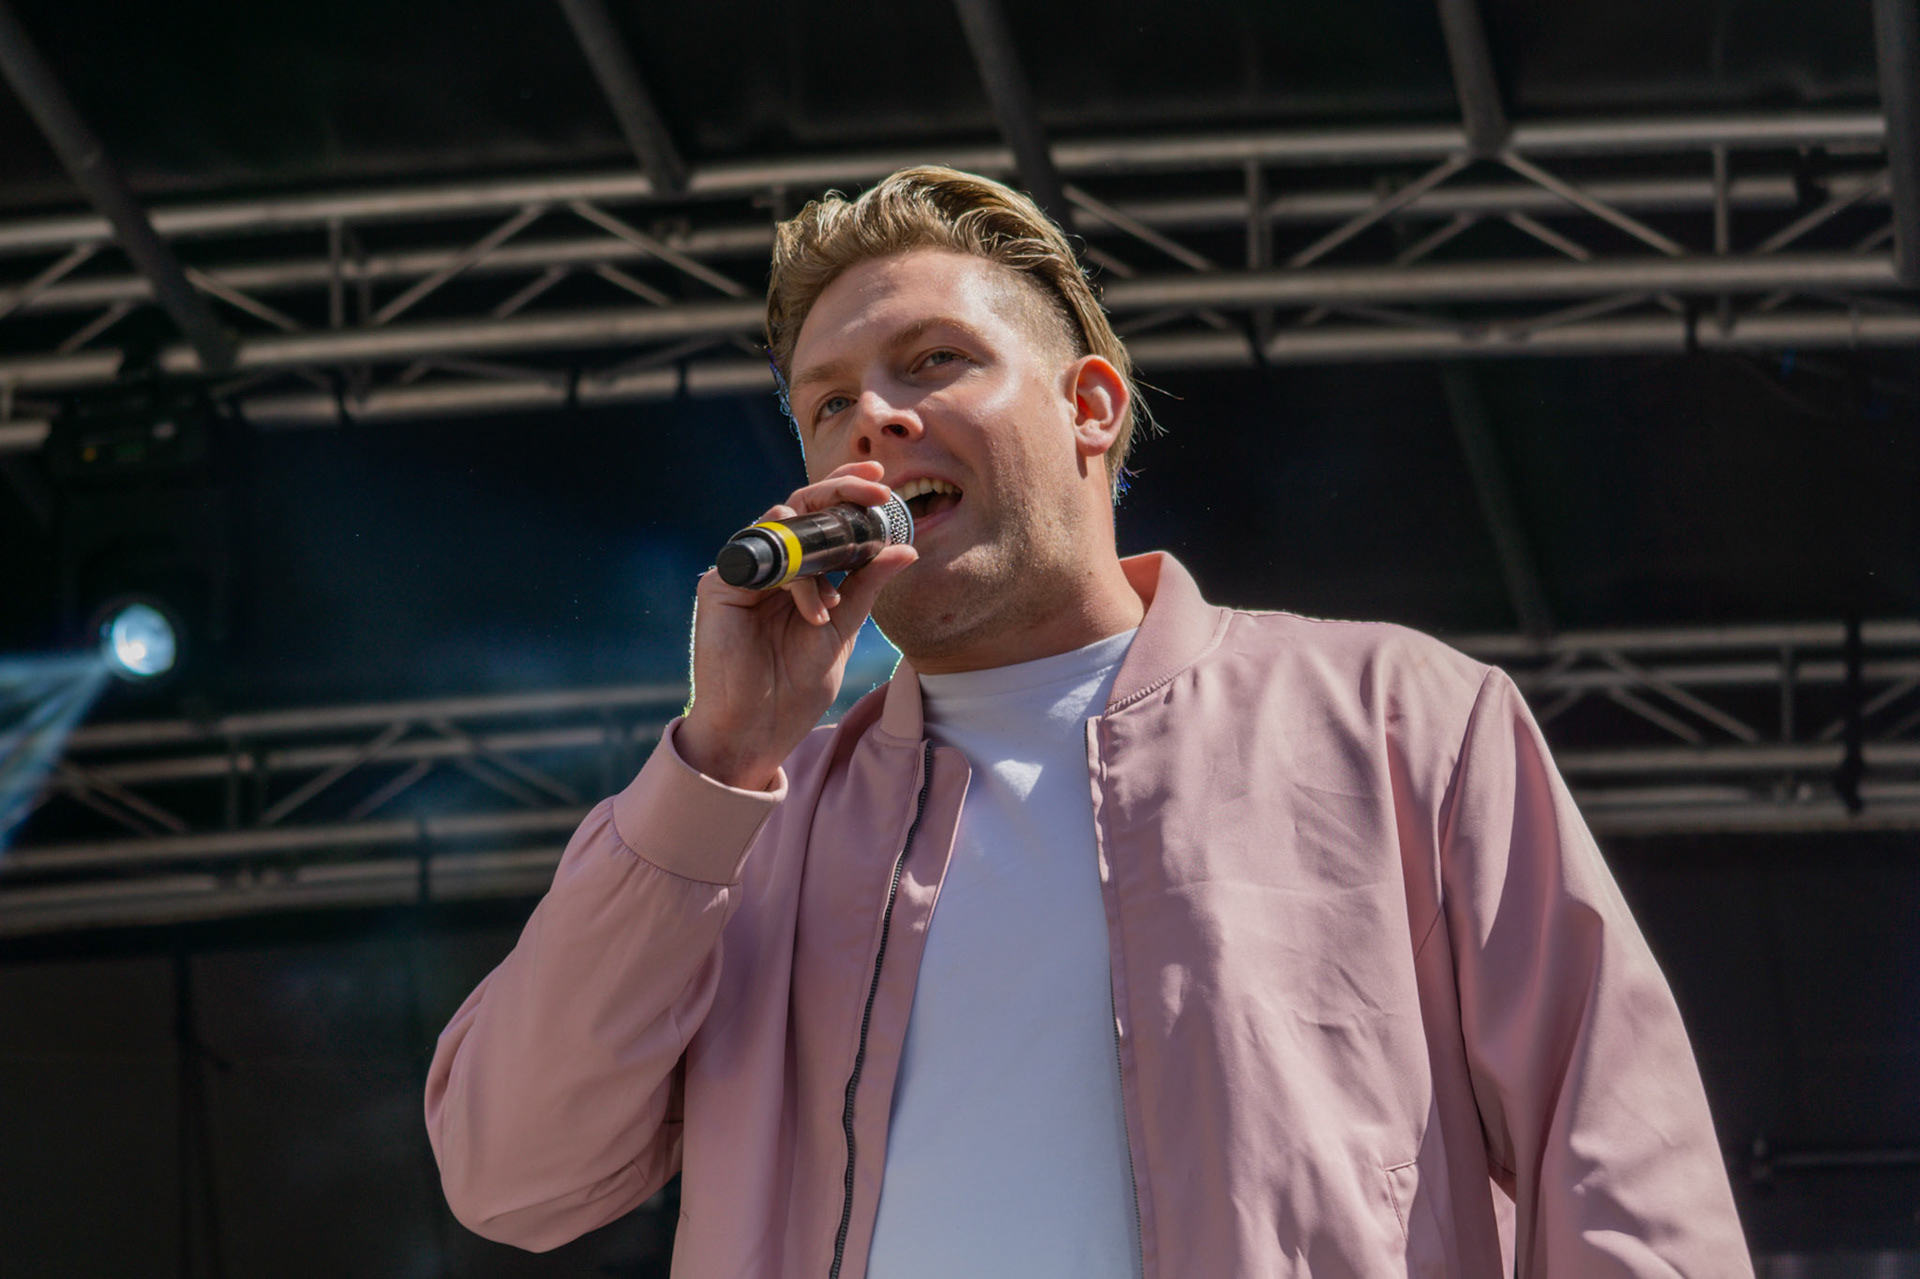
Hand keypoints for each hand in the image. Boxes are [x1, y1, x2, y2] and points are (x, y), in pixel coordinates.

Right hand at [677, 461, 917, 789]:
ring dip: (819, 555)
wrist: (759, 729)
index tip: (882, 480)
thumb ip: (867, 585)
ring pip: (782, 528)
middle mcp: (768, 564)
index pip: (820, 518)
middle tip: (876, 490)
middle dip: (839, 492)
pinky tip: (814, 611)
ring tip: (832, 608)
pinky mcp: (719, 586)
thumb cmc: (795, 685)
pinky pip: (763, 560)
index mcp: (797, 571)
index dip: (847, 493)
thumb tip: (906, 548)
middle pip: (799, 507)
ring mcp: (743, 571)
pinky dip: (796, 582)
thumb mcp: (843, 629)